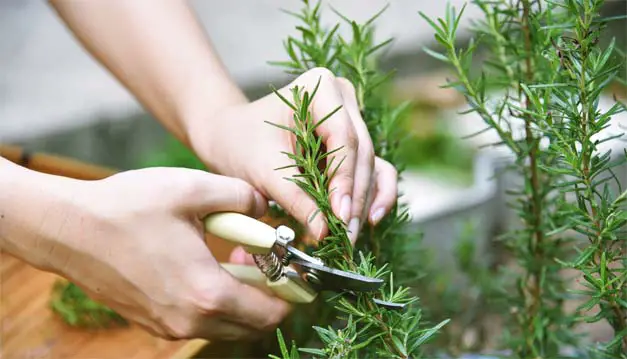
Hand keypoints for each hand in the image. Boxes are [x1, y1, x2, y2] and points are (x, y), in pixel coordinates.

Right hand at [35, 168, 289, 340]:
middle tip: (265, 258)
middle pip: (253, 324)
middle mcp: (191, 320)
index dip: (294, 293)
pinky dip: (216, 301)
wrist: (68, 229)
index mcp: (207, 292)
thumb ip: (243, 197)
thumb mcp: (194, 189)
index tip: (298, 271)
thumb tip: (265, 208)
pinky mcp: (154, 323)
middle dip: (269, 294)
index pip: (272, 311)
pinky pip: (201, 321)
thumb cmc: (128, 207)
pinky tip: (206, 266)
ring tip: (236, 257)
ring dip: (242, 297)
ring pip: (228, 324)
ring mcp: (170, 326)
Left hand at [188, 68, 397, 243]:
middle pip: (361, 154)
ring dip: (363, 203)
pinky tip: (370, 220)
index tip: (340, 216)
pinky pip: (374, 169)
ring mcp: (352, 120)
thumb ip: (295, 199)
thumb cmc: (241, 144)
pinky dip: (373, 195)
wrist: (229, 137)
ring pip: (370, 165)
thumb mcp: (263, 171)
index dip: (345, 180)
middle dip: (354, 198)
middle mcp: (343, 98)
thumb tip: (324, 231)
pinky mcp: (353, 143)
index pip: (343, 138)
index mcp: (320, 87)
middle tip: (346, 236)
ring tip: (350, 236)